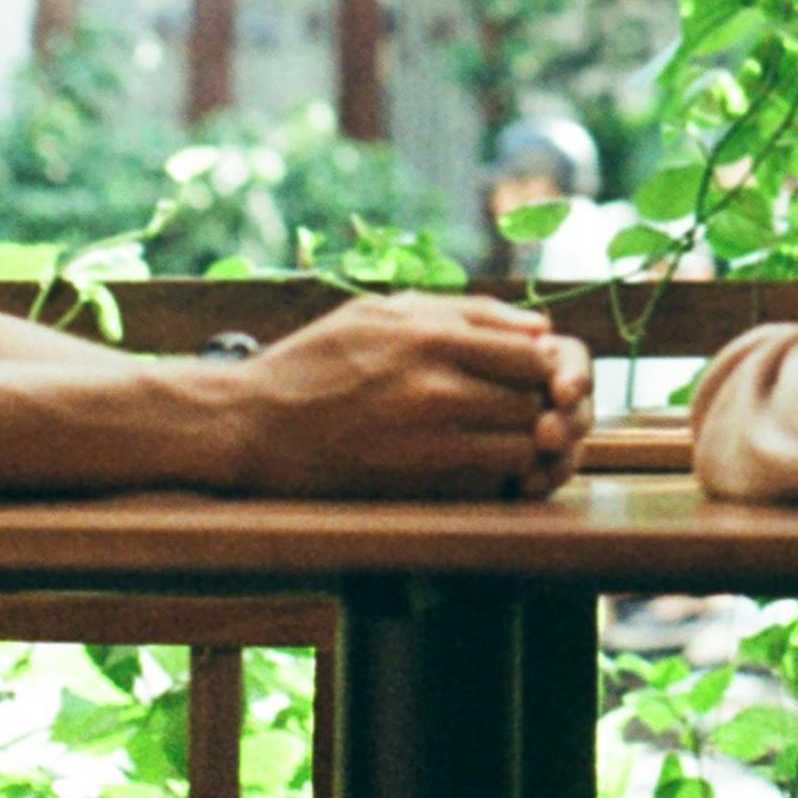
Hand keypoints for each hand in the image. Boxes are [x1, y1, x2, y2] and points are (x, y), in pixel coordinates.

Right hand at [219, 294, 595, 498]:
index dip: (544, 366)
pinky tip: (474, 467)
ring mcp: (427, 442)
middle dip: (540, 407)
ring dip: (521, 447)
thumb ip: (464, 314)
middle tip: (524, 410)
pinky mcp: (414, 486)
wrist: (252, 425)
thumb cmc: (317, 360)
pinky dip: (493, 478)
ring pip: (518, 448)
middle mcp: (436, 387)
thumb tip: (539, 328)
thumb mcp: (382, 312)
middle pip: (534, 401)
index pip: (534, 353)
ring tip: (501, 440)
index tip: (529, 374)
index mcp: (431, 335)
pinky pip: (485, 485)